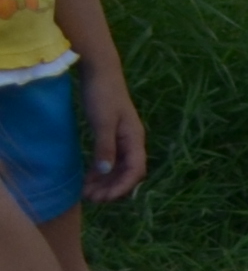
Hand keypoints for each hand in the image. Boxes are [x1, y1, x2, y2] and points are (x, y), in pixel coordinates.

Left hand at [79, 73, 142, 205]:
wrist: (99, 71)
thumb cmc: (102, 95)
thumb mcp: (102, 122)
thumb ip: (105, 147)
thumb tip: (106, 172)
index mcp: (135, 138)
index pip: (135, 170)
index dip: (122, 186)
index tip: (104, 198)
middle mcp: (131, 141)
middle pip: (127, 172)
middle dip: (111, 187)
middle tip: (91, 199)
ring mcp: (122, 138)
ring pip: (117, 167)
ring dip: (105, 181)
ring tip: (87, 193)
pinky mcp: (111, 134)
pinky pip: (109, 159)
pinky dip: (100, 171)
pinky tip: (87, 178)